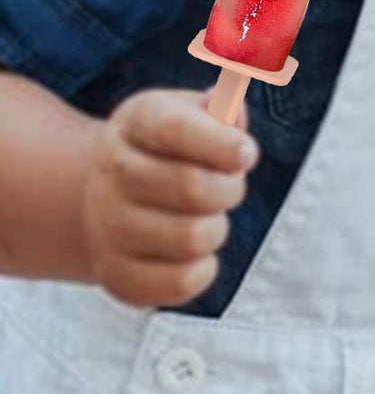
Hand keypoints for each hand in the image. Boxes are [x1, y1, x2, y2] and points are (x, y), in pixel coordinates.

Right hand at [80, 88, 257, 307]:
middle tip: (229, 186)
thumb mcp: (192, 112)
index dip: (222, 143)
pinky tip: (197, 252)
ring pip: (190, 239)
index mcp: (137, 121)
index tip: (247, 154)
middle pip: (191, 188)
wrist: (109, 194)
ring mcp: (107, 227)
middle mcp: (112, 172)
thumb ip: (223, 109)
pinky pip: (179, 284)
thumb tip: (234, 112)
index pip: (176, 129)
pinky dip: (204, 270)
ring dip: (217, 228)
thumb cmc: (170, 148)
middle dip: (229, 188)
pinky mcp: (115, 275)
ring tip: (207, 217)